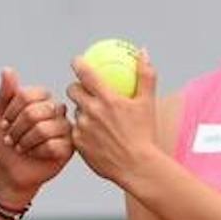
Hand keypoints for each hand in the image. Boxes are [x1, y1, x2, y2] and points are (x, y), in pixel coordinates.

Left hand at [0, 66, 73, 205]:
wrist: (8, 171)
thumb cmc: (4, 142)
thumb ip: (5, 93)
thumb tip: (7, 70)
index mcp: (42, 99)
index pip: (29, 94)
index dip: (12, 111)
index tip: (4, 122)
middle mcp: (56, 110)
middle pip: (35, 111)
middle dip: (16, 128)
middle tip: (11, 139)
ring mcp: (65, 128)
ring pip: (43, 129)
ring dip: (25, 141)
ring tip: (21, 148)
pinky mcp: (69, 147)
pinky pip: (52, 145)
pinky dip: (36, 152)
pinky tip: (35, 155)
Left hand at [68, 48, 160, 188]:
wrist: (136, 167)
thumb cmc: (145, 135)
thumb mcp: (148, 103)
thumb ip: (145, 75)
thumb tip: (143, 52)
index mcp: (107, 99)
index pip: (85, 73)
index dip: (78, 63)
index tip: (77, 61)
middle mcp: (91, 111)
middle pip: (72, 90)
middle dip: (75, 88)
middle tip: (82, 90)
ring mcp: (83, 128)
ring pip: (75, 112)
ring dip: (82, 111)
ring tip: (93, 117)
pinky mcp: (78, 143)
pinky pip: (76, 131)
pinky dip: (83, 130)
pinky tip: (93, 135)